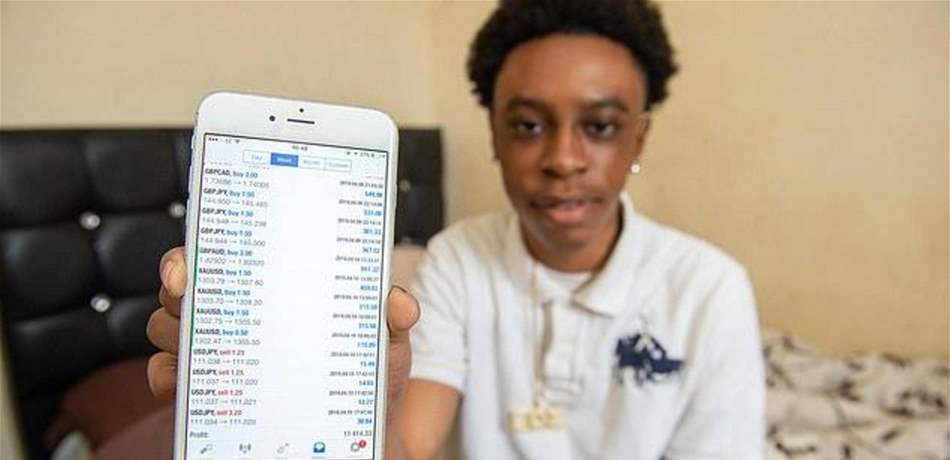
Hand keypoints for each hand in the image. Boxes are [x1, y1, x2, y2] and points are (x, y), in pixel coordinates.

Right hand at [145, 248, 420, 418]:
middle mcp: (238, 316)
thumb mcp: (387, 347)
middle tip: (186, 294)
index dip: (197, 253)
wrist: (360, 437)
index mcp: (276, 292)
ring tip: (201, 340)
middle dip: (176, 287)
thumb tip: (400, 304)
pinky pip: (165, 376)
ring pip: (168, 328)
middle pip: (184, 288)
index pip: (224, 258)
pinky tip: (184, 382)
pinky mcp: (207, 391)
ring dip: (174, 330)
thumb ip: (393, 322)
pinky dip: (165, 376)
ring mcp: (218, 353)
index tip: (190, 263)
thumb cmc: (367, 381)